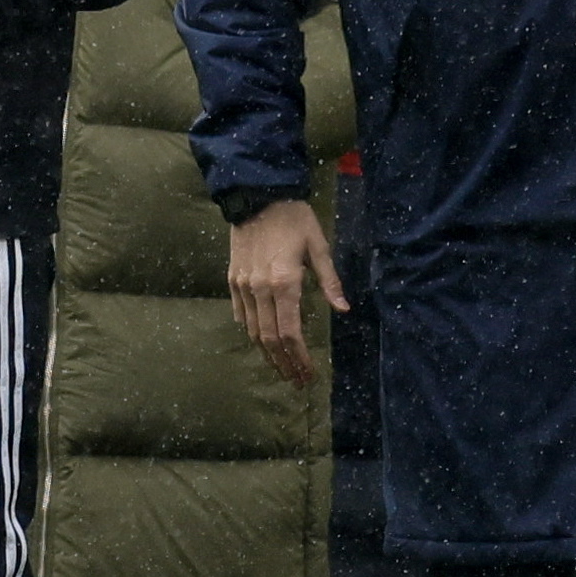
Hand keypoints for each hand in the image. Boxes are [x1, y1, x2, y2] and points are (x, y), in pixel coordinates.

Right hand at [228, 198, 346, 386]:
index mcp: (284, 282)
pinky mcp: (232, 279)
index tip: (308, 373)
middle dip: (284, 363)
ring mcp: (242, 286)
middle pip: (269, 338)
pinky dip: (251, 332)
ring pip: (252, 330)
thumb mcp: (318, 246)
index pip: (290, 332)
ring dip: (267, 353)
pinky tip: (262, 342)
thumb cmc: (293, 219)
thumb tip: (343, 309)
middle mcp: (260, 289)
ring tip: (281, 368)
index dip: (299, 357)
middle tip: (296, 380)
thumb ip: (329, 280)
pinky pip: (240, 314)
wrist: (256, 196)